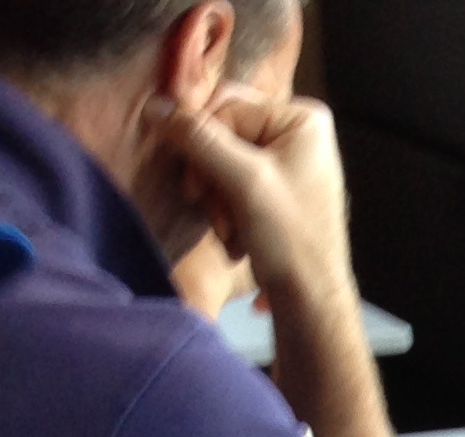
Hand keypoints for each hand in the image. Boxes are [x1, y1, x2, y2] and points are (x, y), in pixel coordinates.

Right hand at [149, 83, 351, 312]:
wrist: (310, 302)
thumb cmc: (289, 239)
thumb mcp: (242, 182)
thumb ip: (198, 139)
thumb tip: (154, 106)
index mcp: (302, 119)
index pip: (228, 106)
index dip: (202, 142)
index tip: (195, 187)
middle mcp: (296, 133)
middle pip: (222, 133)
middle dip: (210, 176)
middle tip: (211, 209)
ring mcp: (285, 163)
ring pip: (220, 161)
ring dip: (215, 199)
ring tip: (230, 230)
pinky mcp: (272, 191)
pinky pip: (230, 184)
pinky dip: (226, 211)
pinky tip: (237, 238)